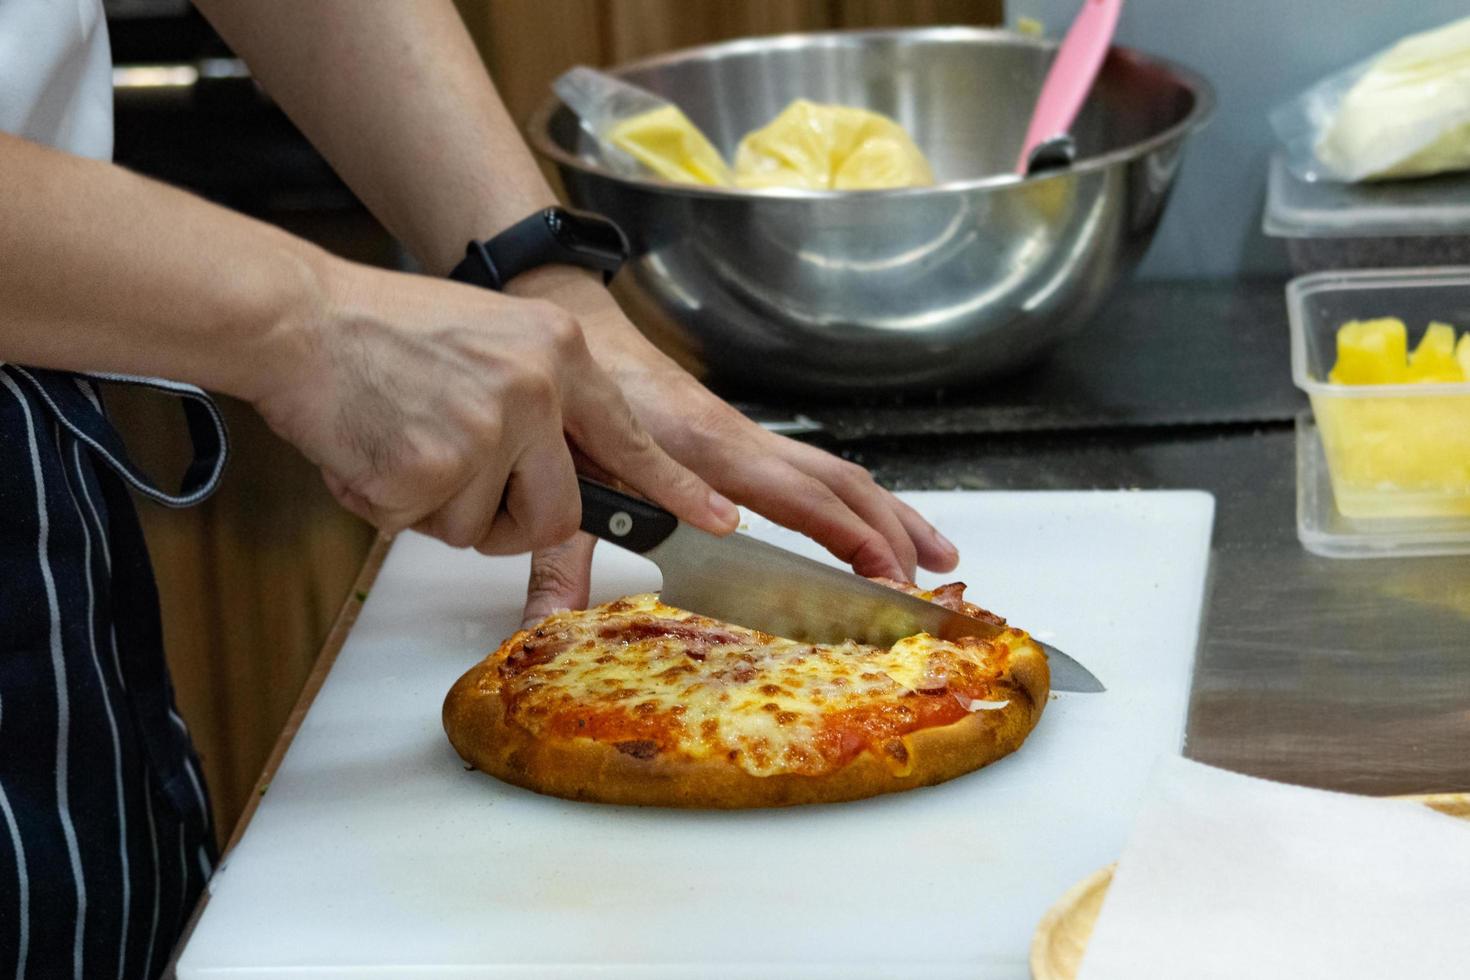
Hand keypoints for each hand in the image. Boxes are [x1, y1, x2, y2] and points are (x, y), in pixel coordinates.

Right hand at [249, 261, 738, 552]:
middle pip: (554, 514)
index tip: (718, 516)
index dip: (674, 485)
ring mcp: (489, 432)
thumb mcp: (491, 339)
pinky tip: (373, 451)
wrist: (298, 320)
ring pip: (482, 530)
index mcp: (557, 352)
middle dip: (505, 519)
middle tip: (454, 481)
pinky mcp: (436, 470)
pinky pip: (424, 529)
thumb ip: (536, 398)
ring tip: (404, 444)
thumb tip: (558, 463)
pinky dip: (390, 505)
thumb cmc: (382, 332)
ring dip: (439, 510)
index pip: (629, 436)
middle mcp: (535, 390)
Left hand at [512, 270, 958, 624]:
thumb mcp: (565, 483)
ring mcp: (747, 438)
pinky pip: (817, 471)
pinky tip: (871, 522)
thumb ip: (558, 561)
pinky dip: (856, 499)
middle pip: (841, 484)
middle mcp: (742, 441)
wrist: (576, 333)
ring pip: (838, 474)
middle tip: (933, 580)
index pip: (803, 498)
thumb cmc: (576, 399)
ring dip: (891, 512)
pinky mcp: (741, 441)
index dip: (852, 539)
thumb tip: (542, 627)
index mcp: (709, 452)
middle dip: (894, 530)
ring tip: (936, 553)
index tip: (888, 577)